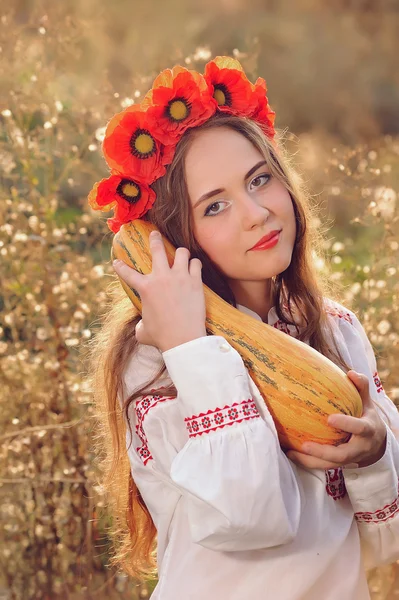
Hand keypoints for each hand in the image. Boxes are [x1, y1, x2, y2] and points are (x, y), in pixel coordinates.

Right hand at [113, 230, 206, 351]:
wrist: (183, 339)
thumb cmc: (161, 337)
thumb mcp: (143, 331)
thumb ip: (141, 324)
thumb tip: (142, 325)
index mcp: (145, 288)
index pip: (127, 273)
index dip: (120, 266)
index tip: (116, 262)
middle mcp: (161, 277)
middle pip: (157, 249)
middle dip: (154, 239)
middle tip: (155, 234)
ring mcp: (179, 277)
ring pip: (181, 252)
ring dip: (180, 253)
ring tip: (180, 255)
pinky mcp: (195, 281)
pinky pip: (196, 263)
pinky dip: (194, 264)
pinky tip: (194, 267)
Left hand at [287, 370, 386, 469]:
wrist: (375, 444)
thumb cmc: (366, 417)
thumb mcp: (367, 402)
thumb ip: (361, 386)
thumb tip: (350, 373)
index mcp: (368, 430)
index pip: (359, 428)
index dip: (346, 424)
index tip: (330, 418)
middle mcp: (359, 448)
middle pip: (342, 455)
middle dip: (323, 451)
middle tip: (305, 445)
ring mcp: (349, 459)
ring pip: (330, 465)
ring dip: (310, 461)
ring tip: (292, 452)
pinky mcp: (339, 465)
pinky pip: (322, 467)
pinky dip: (306, 462)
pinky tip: (290, 454)